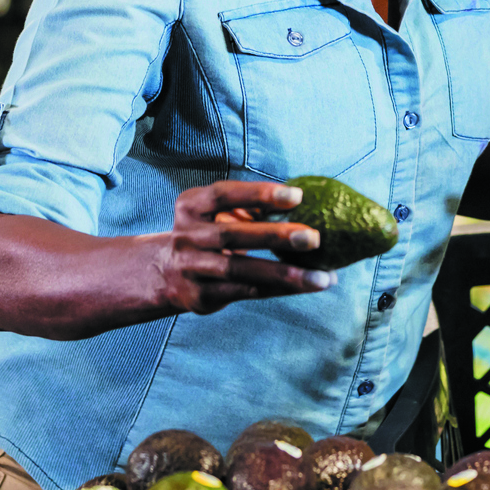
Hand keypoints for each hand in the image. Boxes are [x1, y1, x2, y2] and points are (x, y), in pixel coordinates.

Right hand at [154, 180, 338, 314]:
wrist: (166, 274)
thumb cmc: (210, 234)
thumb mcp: (218, 215)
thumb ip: (251, 208)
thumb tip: (310, 203)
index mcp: (190, 206)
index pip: (224, 195)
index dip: (259, 194)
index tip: (297, 196)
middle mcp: (186, 236)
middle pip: (232, 235)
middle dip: (275, 235)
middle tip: (313, 237)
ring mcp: (190, 268)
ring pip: (240, 271)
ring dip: (284, 273)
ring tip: (322, 276)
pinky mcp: (200, 296)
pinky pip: (245, 292)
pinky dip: (277, 289)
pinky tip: (305, 286)